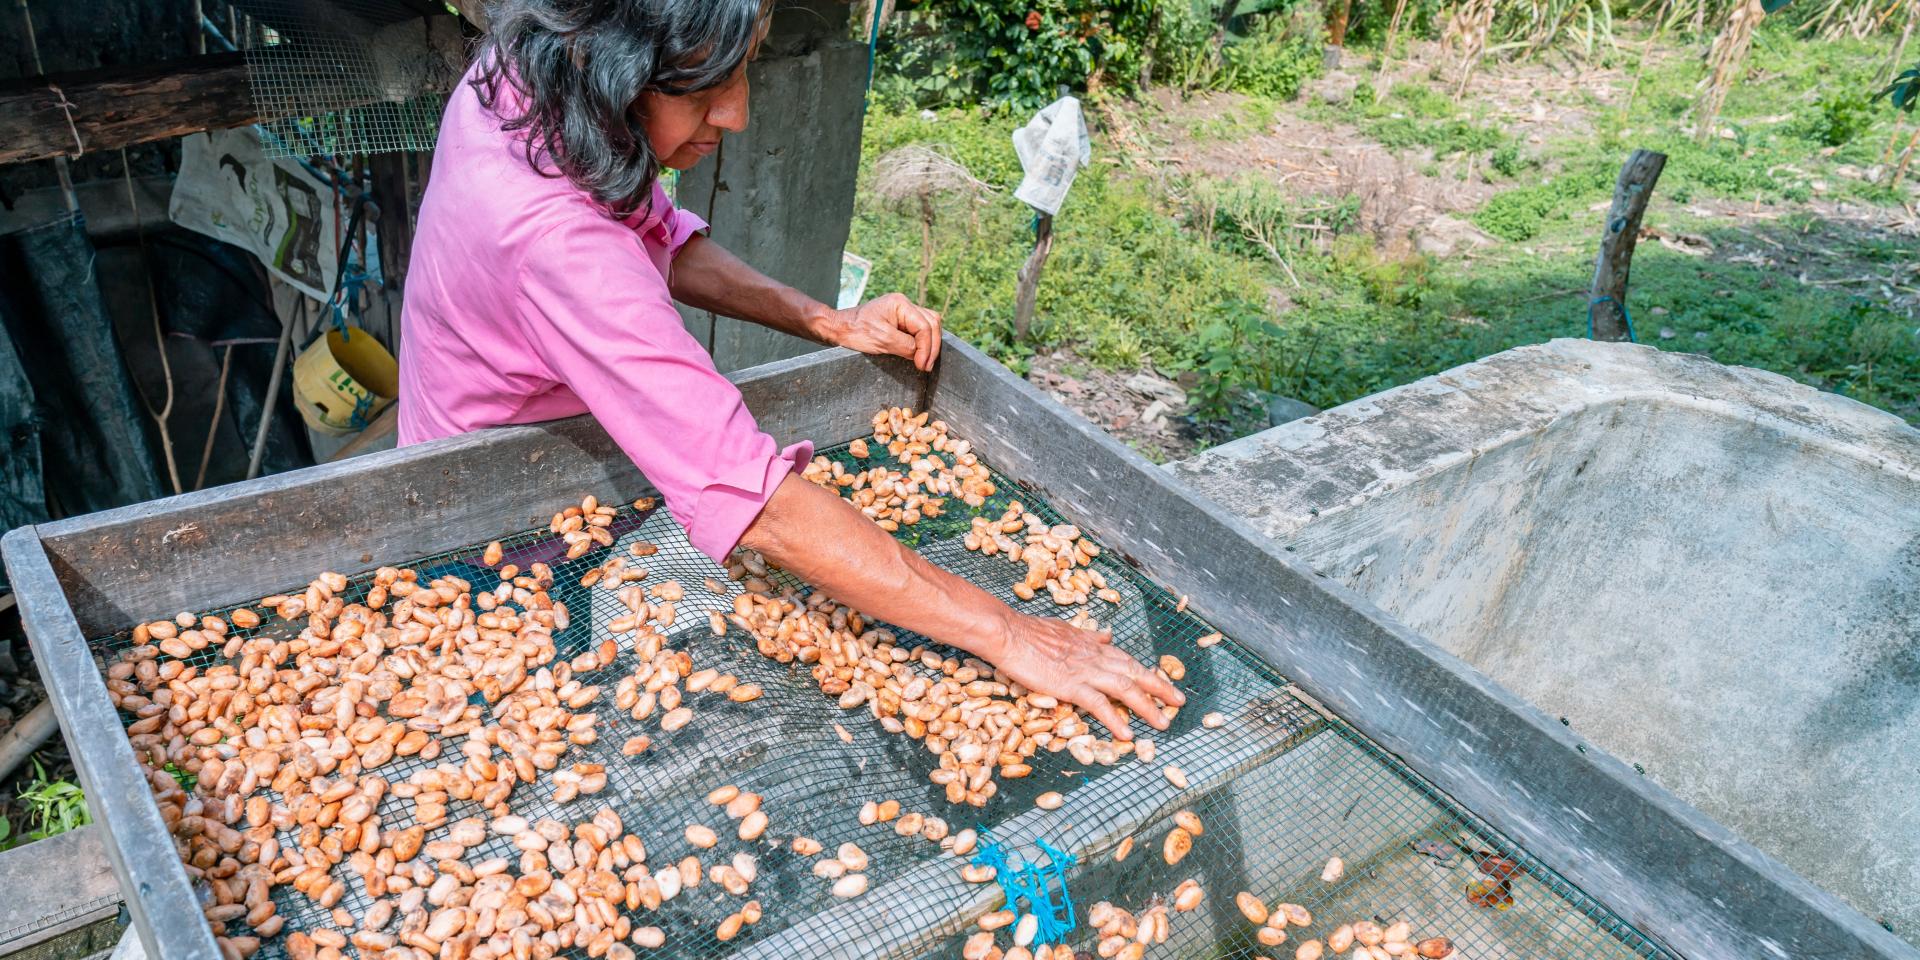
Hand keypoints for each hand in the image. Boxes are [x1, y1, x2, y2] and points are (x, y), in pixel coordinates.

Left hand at [814, 293, 942, 371]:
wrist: (839, 328)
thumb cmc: (856, 331)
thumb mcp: (882, 340)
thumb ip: (906, 346)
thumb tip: (922, 355)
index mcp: (901, 304)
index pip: (924, 326)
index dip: (927, 347)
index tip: (922, 365)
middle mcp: (905, 305)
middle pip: (932, 322)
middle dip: (932, 346)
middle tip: (926, 366)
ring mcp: (903, 312)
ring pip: (929, 325)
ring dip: (930, 344)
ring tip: (924, 362)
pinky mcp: (900, 321)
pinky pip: (919, 329)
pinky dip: (922, 342)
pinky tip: (919, 354)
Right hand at [984, 612, 1186, 740]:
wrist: (1008, 632)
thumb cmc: (1028, 631)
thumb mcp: (1065, 628)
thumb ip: (1087, 636)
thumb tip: (1106, 635)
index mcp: (1093, 644)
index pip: (1127, 659)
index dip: (1147, 672)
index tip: (1164, 682)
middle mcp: (1095, 656)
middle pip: (1135, 672)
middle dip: (1160, 687)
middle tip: (1180, 702)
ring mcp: (1085, 671)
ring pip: (1125, 689)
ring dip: (1147, 707)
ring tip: (1163, 723)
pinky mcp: (1070, 685)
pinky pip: (1099, 705)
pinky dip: (1115, 719)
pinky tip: (1127, 734)